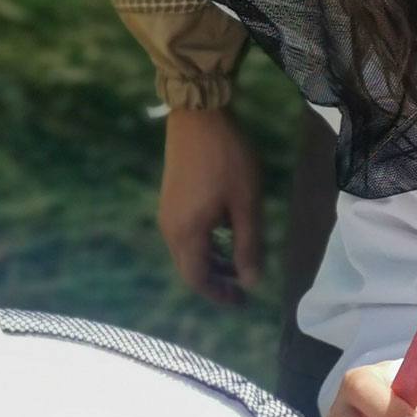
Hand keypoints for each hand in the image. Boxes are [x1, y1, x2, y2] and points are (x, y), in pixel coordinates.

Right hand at [158, 106, 264, 305]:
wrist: (199, 115)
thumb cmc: (228, 159)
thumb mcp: (246, 204)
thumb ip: (248, 245)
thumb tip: (249, 282)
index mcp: (186, 234)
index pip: (198, 279)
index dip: (219, 294)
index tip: (241, 301)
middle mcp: (169, 228)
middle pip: (189, 268)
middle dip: (216, 280)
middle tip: (243, 284)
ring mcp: (167, 212)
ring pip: (186, 250)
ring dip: (211, 260)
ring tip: (238, 260)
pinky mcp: (170, 198)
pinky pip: (185, 233)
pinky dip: (204, 243)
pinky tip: (225, 233)